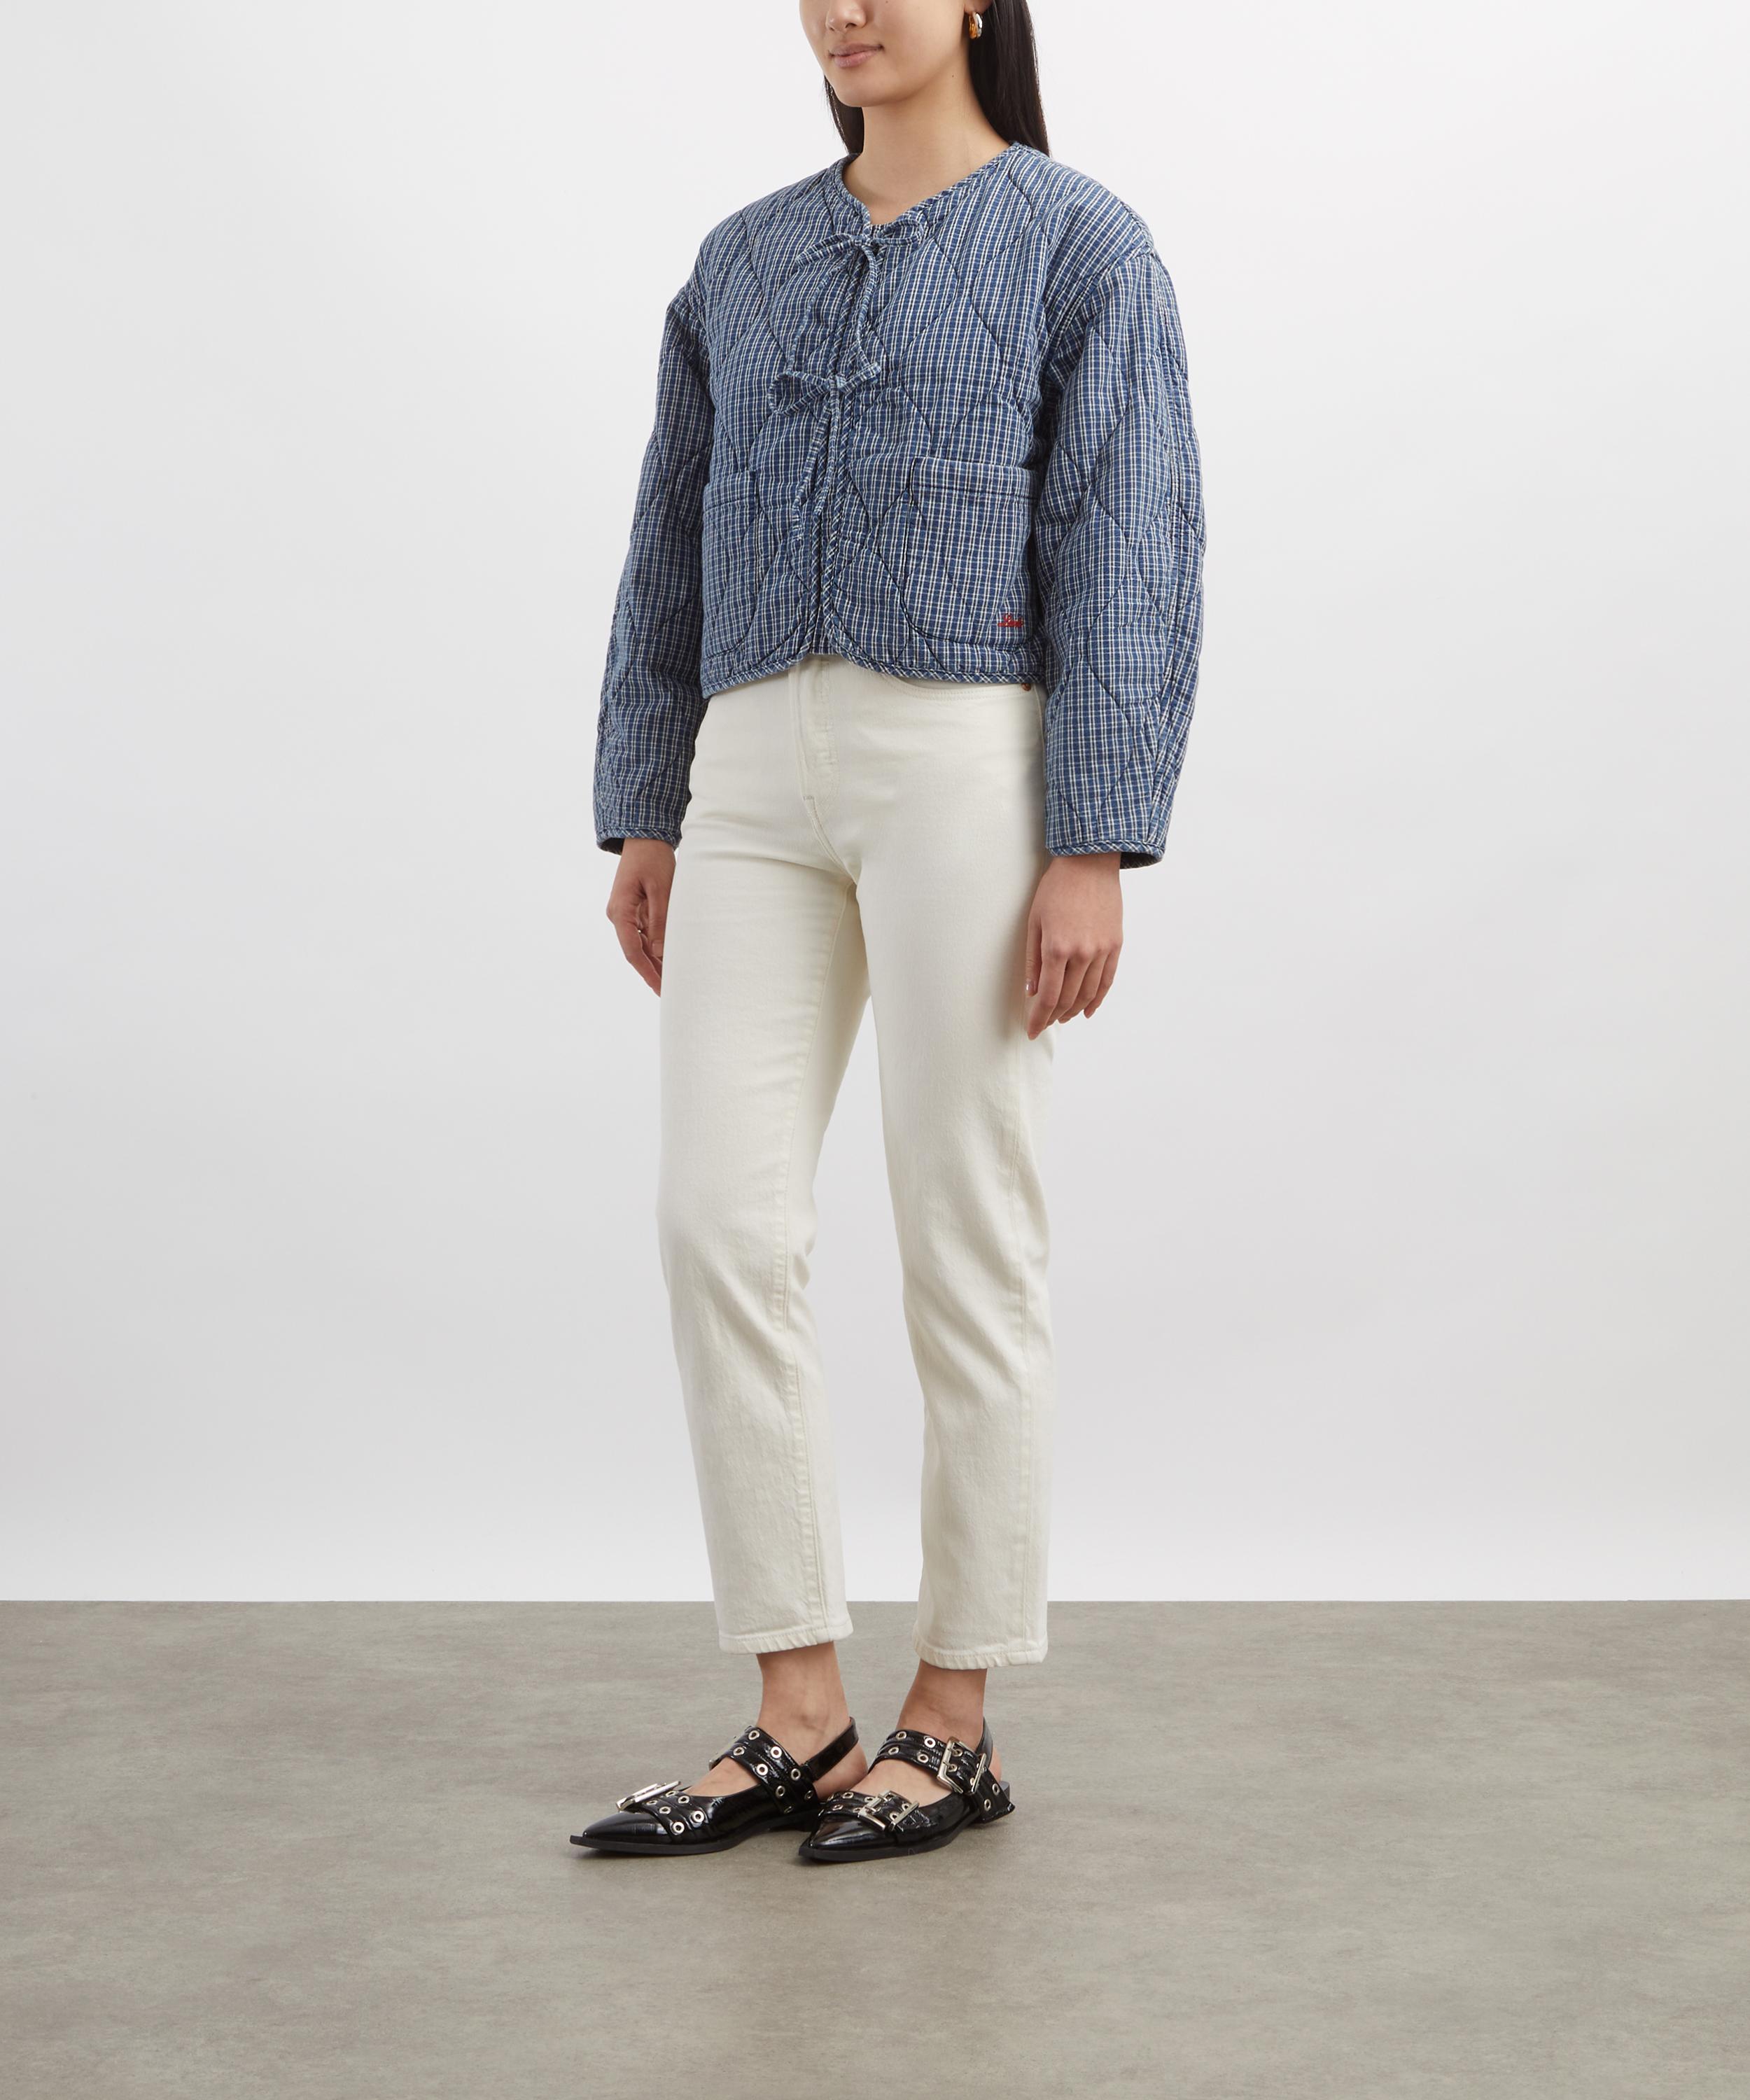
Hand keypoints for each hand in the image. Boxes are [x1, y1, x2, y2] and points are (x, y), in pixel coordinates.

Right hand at [605, 839, 675, 994]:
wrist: (644, 838)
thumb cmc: (653, 859)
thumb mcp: (660, 890)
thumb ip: (660, 921)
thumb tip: (659, 953)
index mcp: (620, 911)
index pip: (631, 950)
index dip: (646, 972)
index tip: (659, 988)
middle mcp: (618, 915)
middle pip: (634, 952)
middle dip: (651, 973)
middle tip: (668, 993)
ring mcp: (625, 914)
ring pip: (639, 945)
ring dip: (654, 963)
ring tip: (671, 982)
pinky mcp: (634, 910)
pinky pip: (643, 935)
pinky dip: (655, 948)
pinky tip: (667, 960)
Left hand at [1024, 852, 1122, 1036]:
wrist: (1090, 863)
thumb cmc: (1057, 888)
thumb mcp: (1034, 921)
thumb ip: (1032, 960)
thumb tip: (1032, 991)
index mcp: (1057, 948)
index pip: (1047, 996)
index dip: (1039, 1018)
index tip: (1032, 1030)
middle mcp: (1082, 954)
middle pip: (1067, 999)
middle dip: (1053, 1016)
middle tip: (1044, 1023)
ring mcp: (1102, 951)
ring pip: (1088, 994)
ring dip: (1074, 1011)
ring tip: (1062, 1017)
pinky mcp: (1115, 945)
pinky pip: (1107, 981)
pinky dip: (1097, 999)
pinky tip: (1088, 1011)